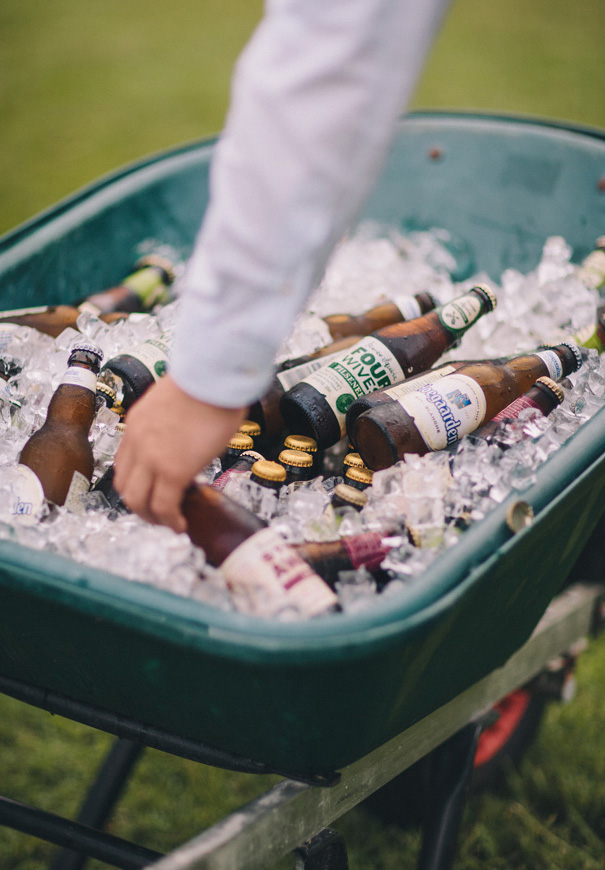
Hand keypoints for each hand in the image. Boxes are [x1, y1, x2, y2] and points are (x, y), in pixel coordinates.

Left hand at [113, 375, 244, 532]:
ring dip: (152, 517)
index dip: (137, 482)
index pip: (124, 463)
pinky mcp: (173, 470)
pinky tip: (180, 525)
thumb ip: (173, 421)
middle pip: (124, 486)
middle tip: (159, 513)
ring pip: (138, 501)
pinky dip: (170, 521)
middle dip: (140, 505)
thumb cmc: (206, 381)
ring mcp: (152, 458)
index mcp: (136, 425)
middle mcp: (137, 443)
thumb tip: (188, 434)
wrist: (212, 376)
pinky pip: (164, 506)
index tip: (153, 489)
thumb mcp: (175, 402)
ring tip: (169, 522)